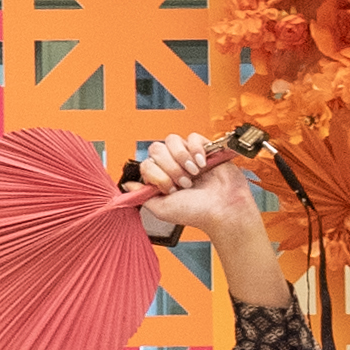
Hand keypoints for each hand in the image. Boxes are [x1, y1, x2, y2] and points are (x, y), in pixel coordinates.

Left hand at [132, 130, 293, 307]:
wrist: (223, 210)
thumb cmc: (196, 212)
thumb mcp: (162, 209)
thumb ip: (142, 196)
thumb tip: (126, 185)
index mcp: (162, 178)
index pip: (146, 163)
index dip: (156, 174)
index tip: (169, 189)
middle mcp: (173, 165)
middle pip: (156, 149)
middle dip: (169, 167)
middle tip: (183, 183)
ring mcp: (189, 156)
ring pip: (172, 140)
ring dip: (181, 158)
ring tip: (193, 174)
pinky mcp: (205, 149)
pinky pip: (192, 136)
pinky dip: (196, 149)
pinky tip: (202, 164)